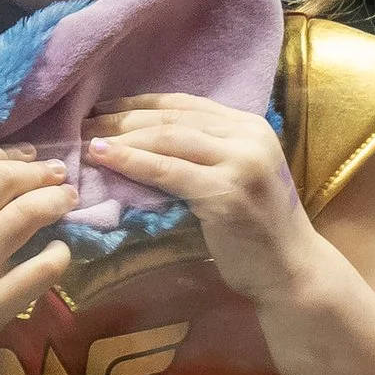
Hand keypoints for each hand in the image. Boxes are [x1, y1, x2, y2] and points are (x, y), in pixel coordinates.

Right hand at [0, 142, 75, 374]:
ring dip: (55, 201)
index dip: (5, 151)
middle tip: (58, 174)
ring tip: (68, 199)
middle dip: (37, 171)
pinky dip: (59, 254)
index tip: (27, 155)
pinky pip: (41, 269)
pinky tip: (61, 250)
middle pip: (4, 179)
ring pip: (27, 214)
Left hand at [87, 94, 319, 303]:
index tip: (104, 107)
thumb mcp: (234, 178)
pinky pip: (170, 172)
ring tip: (88, 141)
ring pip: (169, 139)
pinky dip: (134, 163)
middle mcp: (249, 137)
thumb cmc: (257, 231)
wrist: (291, 270)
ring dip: (123, 138)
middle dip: (124, 118)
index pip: (186, 104)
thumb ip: (204, 155)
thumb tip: (143, 140)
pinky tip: (106, 159)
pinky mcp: (227, 194)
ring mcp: (241, 164)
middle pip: (174, 119)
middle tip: (84, 122)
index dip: (140, 104)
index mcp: (250, 126)